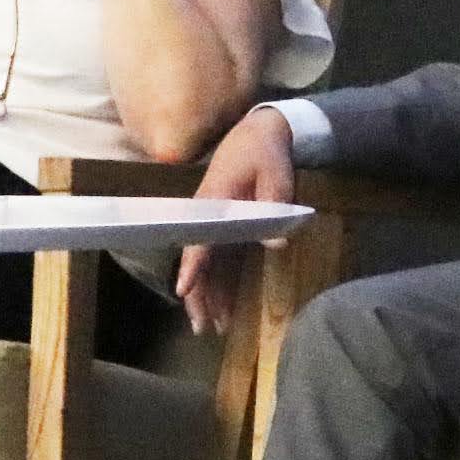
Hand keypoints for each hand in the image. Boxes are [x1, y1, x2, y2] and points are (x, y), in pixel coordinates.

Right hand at [177, 105, 296, 336]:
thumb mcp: (276, 175)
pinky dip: (219, 283)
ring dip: (208, 295)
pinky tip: (223, 307)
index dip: (192, 267)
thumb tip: (274, 244)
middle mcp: (206, 215)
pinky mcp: (224, 227)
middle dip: (198, 295)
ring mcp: (213, 222)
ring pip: (206, 265)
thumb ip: (273, 206)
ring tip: (212, 328)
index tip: (183, 290)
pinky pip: (218, 260)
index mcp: (214, 202)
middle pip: (197, 261)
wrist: (259, 131)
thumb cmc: (265, 152)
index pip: (200, 240)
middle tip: (201, 328)